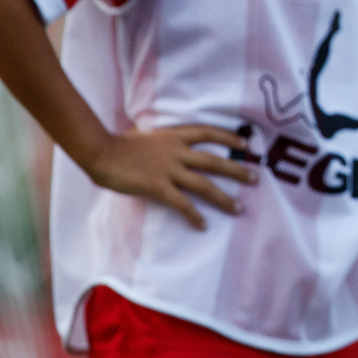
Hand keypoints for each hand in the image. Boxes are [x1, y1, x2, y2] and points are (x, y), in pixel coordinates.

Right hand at [77, 124, 255, 229]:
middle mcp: (177, 152)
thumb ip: (162, 139)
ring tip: (239, 208)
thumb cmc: (120, 143)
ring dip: (224, 198)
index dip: (229, 138)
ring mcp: (168, 170)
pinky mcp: (158, 186)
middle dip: (238, 170)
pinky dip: (194, 215)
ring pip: (204, 185)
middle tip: (256, 179)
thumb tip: (168, 141)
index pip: (208, 132)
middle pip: (215, 161)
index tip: (246, 145)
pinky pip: (182, 203)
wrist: (101, 151)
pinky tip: (203, 225)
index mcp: (175, 136)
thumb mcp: (147, 134)